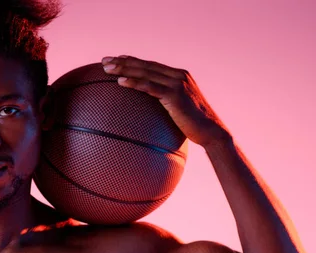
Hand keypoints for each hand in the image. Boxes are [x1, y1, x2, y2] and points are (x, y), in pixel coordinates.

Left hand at [101, 55, 231, 147]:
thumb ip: (166, 102)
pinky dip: (134, 82)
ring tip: (106, 69)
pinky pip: (150, 87)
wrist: (211, 132)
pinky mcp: (174, 95)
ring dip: (124, 69)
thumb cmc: (193, 125)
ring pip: (145, 73)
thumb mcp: (178, 109)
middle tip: (104, 61)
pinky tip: (120, 81)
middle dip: (122, 62)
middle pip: (145, 65)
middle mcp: (178, 75)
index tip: (115, 59)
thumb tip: (151, 109)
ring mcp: (177, 84)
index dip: (132, 61)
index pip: (150, 65)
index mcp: (178, 76)